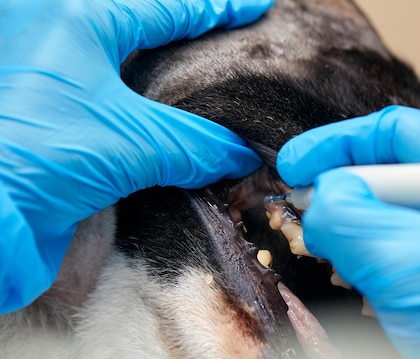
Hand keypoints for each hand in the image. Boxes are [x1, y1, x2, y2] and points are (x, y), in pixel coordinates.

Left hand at [0, 0, 272, 312]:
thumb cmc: (38, 156)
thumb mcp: (133, 141)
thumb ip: (196, 144)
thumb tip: (241, 154)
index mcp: (75, 19)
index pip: (165, 7)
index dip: (217, 8)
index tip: (256, 6)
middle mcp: (57, 37)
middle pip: (142, 28)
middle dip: (190, 34)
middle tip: (234, 39)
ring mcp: (51, 77)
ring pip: (126, 67)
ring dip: (167, 75)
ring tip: (210, 80)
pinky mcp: (50, 118)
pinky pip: (114, 104)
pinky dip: (147, 111)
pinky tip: (172, 122)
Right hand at [277, 106, 419, 358]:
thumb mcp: (400, 256)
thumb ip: (346, 212)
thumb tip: (320, 199)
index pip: (396, 133)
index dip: (337, 143)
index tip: (296, 163)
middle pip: (390, 171)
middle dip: (341, 188)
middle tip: (303, 206)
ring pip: (388, 212)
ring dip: (351, 227)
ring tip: (328, 247)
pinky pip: (395, 247)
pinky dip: (366, 257)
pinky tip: (357, 276)